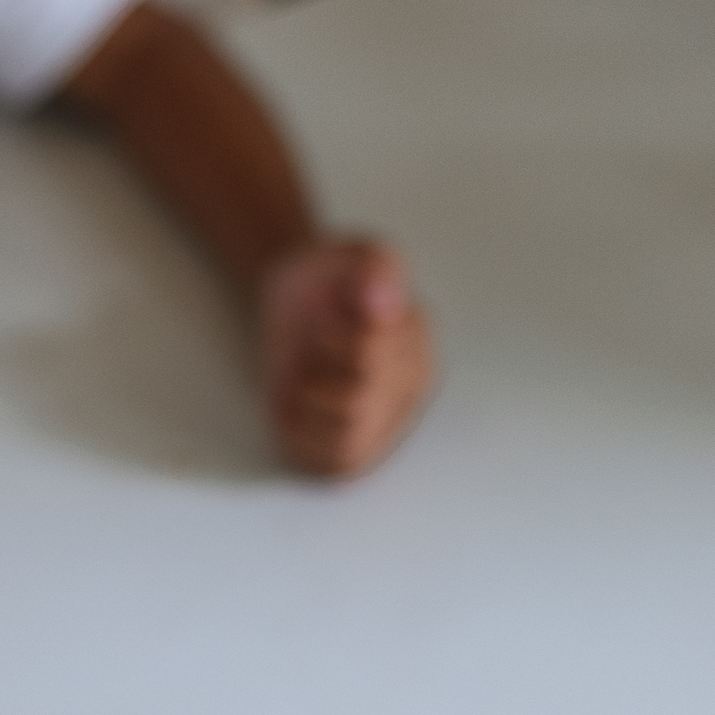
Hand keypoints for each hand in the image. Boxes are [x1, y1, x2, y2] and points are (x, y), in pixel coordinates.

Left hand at [256, 237, 433, 477]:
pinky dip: (304, 436)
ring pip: (346, 438)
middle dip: (313, 373)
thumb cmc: (326, 279)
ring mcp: (384, 422)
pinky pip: (331, 462)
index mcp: (416, 342)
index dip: (328, 337)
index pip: (370, 358)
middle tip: (307, 343)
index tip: (319, 312)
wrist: (298, 297)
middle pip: (355, 403)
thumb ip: (373, 266)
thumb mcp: (348, 252)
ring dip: (306, 405)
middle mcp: (409, 388)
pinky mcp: (352, 449)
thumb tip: (381, 300)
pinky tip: (298, 403)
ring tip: (303, 373)